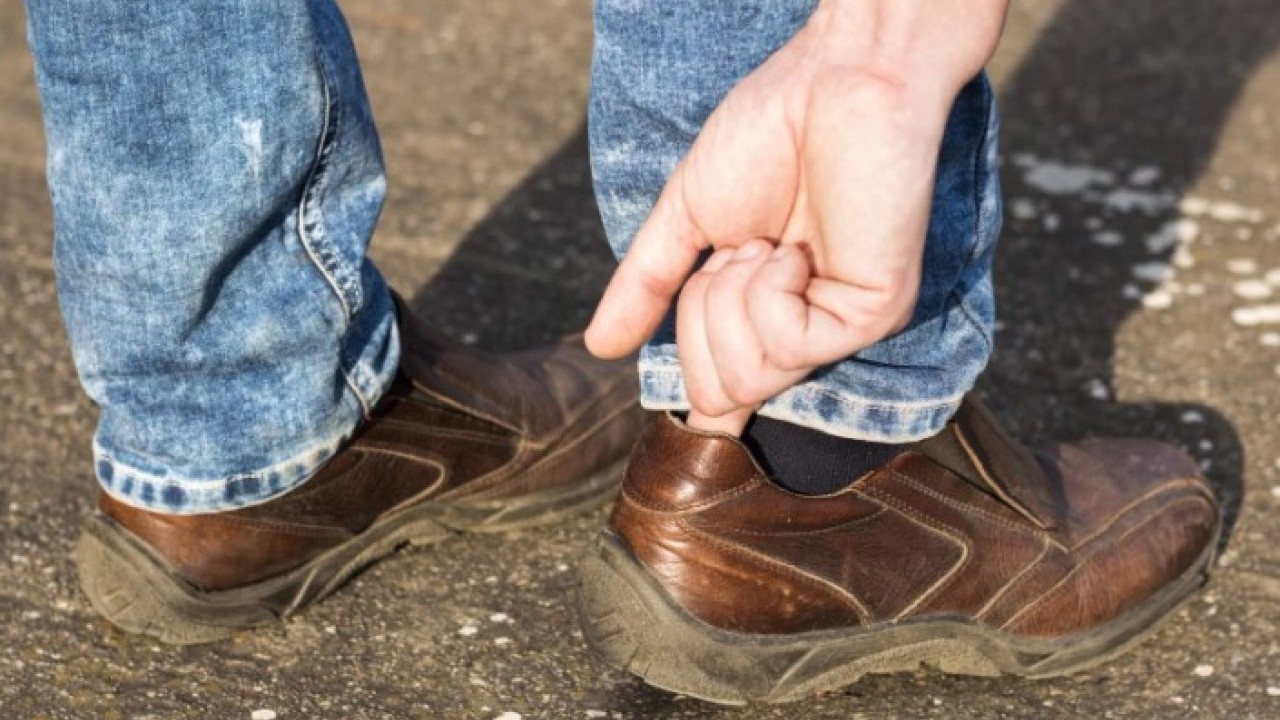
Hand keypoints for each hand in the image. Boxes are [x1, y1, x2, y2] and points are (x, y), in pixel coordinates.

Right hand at [585, 0, 1008, 433]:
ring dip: (733, 295)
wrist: (836, 77)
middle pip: (718, 392)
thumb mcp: (687, 216)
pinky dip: (769, 287)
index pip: (720, 396)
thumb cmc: (771, 131)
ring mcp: (840, 327)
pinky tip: (796, 246)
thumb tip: (598, 346)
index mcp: (763, 313)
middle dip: (701, 318)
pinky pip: (784, 343)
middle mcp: (806, 331)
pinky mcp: (873, 314)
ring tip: (772, 239)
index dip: (696, 400)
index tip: (687, 400)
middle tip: (738, 250)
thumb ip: (646, 284)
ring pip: (748, 376)